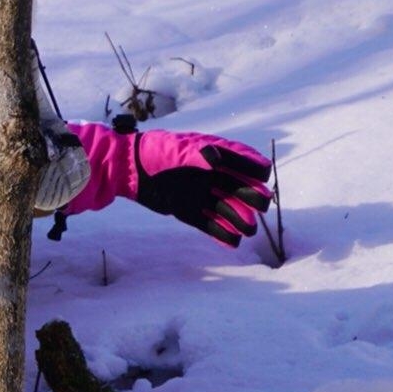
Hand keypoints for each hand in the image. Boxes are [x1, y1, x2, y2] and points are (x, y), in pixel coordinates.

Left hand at [63, 124, 272, 246]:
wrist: (129, 169)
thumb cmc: (155, 151)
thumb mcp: (177, 149)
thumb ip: (198, 154)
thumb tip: (217, 158)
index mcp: (213, 154)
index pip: (243, 161)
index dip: (255, 167)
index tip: (263, 176)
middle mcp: (211, 175)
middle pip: (239, 187)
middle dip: (252, 197)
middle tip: (263, 206)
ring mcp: (200, 193)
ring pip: (226, 208)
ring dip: (239, 219)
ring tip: (249, 231)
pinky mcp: (187, 209)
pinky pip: (208, 223)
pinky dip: (220, 232)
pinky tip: (233, 242)